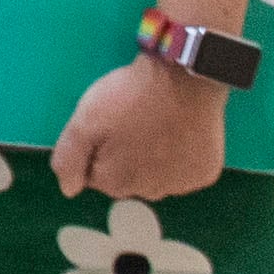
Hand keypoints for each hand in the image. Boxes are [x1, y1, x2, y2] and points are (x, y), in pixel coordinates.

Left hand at [50, 54, 225, 201]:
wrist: (184, 78)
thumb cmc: (130, 97)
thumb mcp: (84, 121)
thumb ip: (68, 159)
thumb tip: (68, 190)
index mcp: (115, 183)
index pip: (94, 176)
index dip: (97, 149)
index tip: (106, 126)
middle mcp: (148, 194)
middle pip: (125, 180)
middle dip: (122, 157)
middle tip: (130, 122)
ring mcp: (181, 186)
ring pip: (155, 178)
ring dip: (151, 160)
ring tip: (154, 126)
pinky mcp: (205, 174)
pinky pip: (183, 172)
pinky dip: (179, 157)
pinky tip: (177, 134)